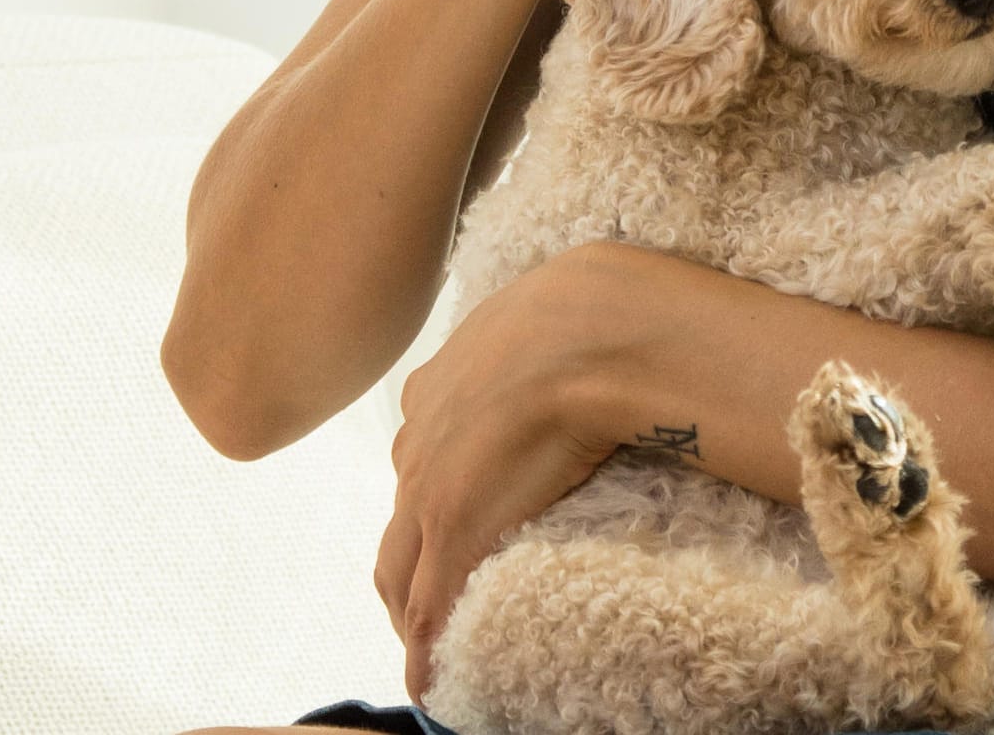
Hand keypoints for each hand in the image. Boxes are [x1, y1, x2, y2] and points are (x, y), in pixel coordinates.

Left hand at [374, 258, 622, 701]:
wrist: (597, 330)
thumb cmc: (594, 310)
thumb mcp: (550, 311)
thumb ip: (544, 334)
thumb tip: (589, 325)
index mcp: (438, 388)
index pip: (420, 465)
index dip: (431, 507)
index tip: (451, 532)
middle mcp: (418, 441)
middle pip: (397, 525)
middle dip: (409, 571)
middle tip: (432, 610)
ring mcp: (429, 490)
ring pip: (402, 573)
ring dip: (414, 614)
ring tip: (434, 651)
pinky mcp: (454, 533)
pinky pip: (430, 610)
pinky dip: (427, 651)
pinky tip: (432, 683)